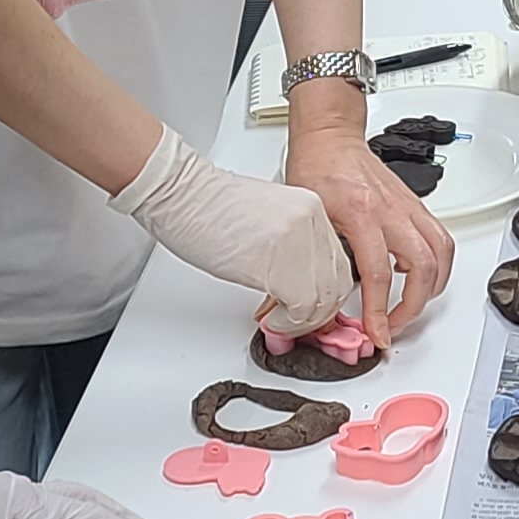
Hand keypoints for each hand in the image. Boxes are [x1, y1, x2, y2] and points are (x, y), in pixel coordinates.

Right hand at [110, 126, 355, 334]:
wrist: (180, 194)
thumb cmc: (206, 207)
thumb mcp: (266, 223)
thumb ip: (290, 251)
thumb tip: (297, 287)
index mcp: (312, 209)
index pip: (338, 263)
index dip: (324, 295)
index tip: (306, 309)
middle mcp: (312, 222)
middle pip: (337, 284)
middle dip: (317, 313)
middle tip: (293, 322)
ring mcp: (299, 241)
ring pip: (323, 300)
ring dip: (301, 322)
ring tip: (278, 321)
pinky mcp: (280, 265)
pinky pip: (301, 308)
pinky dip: (288, 324)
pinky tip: (272, 320)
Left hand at [284, 123, 455, 339]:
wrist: (330, 138)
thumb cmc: (316, 168)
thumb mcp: (307, 216)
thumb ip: (319, 254)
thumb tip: (317, 294)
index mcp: (361, 213)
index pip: (379, 274)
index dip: (379, 312)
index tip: (377, 334)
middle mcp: (392, 210)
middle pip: (423, 267)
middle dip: (414, 307)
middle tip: (393, 326)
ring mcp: (408, 207)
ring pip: (442, 253)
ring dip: (433, 287)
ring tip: (412, 307)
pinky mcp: (415, 206)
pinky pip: (440, 239)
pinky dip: (437, 264)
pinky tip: (419, 276)